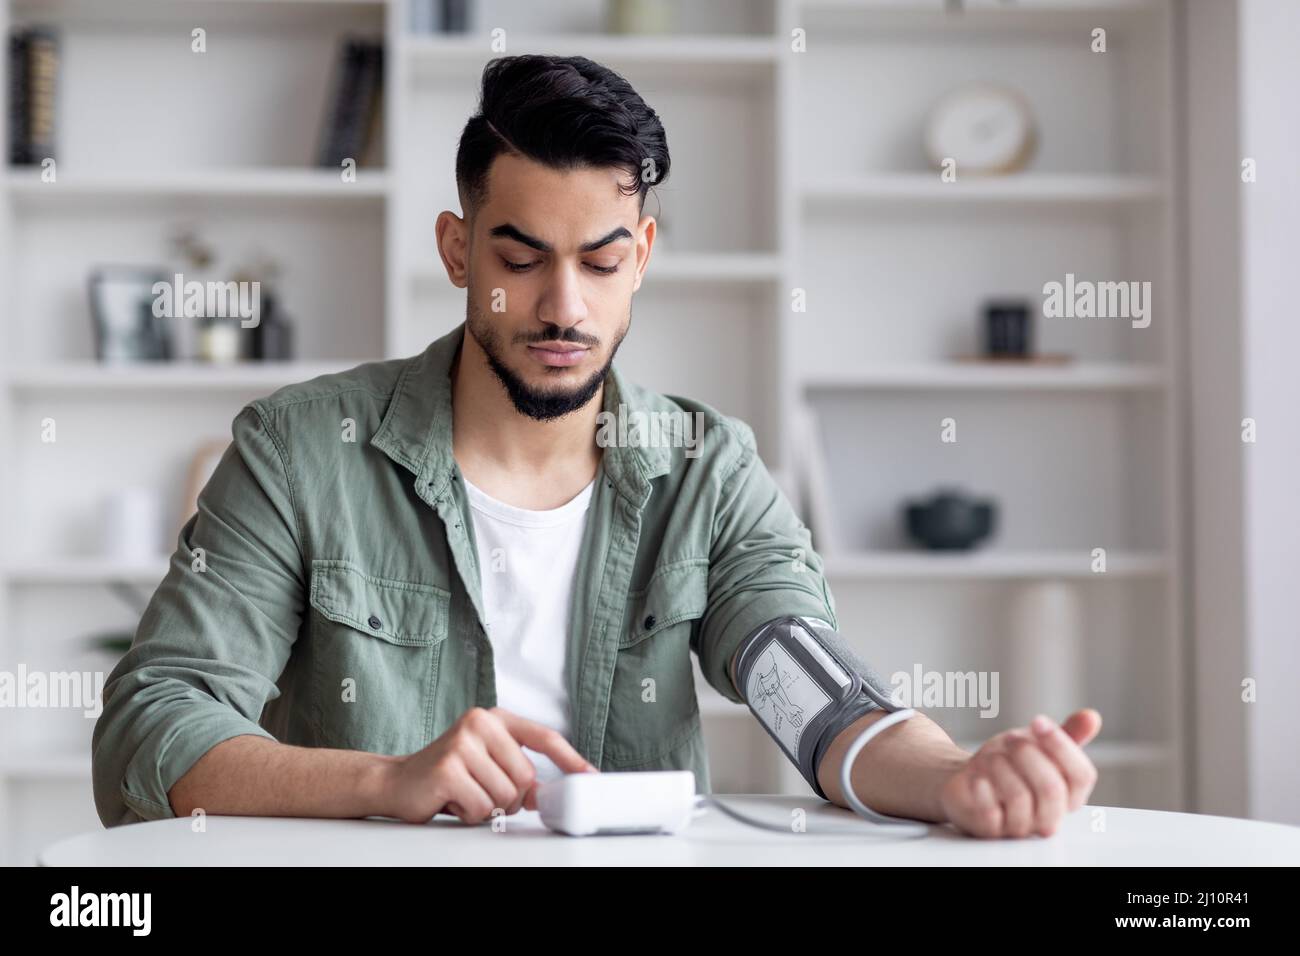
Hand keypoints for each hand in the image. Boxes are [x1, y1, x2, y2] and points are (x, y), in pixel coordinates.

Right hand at [383, 707, 597, 824]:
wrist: (397, 781)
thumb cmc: (448, 774)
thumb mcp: (488, 765)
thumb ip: (518, 772)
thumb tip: (550, 793)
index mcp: (496, 719)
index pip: (545, 737)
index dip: (571, 760)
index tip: (590, 777)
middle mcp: (480, 723)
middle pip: (526, 777)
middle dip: (510, 797)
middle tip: (483, 792)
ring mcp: (462, 743)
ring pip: (505, 795)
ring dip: (487, 807)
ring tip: (465, 793)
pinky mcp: (448, 768)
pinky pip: (480, 806)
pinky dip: (469, 813)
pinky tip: (452, 799)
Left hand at [939, 708, 1100, 838]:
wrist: (967, 781)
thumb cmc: (1009, 765)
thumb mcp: (1037, 744)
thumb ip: (1067, 734)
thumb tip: (1092, 716)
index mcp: (1069, 796)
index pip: (1082, 776)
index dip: (1061, 745)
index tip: (1037, 721)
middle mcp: (1049, 817)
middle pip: (1052, 789)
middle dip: (1029, 755)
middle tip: (1011, 739)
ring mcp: (1019, 827)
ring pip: (1019, 797)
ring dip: (1001, 766)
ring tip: (991, 756)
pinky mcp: (989, 830)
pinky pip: (990, 813)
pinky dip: (982, 788)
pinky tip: (977, 777)